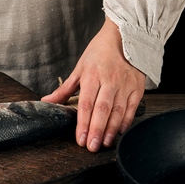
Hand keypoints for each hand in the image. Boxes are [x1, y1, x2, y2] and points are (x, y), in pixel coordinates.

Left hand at [42, 18, 144, 151]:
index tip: (80, 139)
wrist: (124, 36)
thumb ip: (64, 89)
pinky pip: (132, 108)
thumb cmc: (100, 52)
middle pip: (102, 110)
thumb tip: (47, 102)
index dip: (83, 124)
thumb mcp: (80, 68)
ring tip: (104, 143)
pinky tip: (120, 132)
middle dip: (96, 130)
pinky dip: (126, 121)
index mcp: (92, 76)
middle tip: (92, 147)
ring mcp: (125, 85)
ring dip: (111, 130)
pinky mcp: (137, 87)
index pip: (86, 104)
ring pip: (118, 111)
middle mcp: (110, 81)